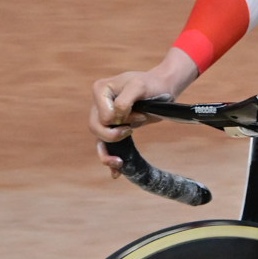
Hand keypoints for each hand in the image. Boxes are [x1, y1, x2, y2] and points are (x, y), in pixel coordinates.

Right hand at [91, 49, 197, 175]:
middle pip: (95, 128)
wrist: (161, 89)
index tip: (138, 113)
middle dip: (113, 135)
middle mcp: (98, 105)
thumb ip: (125, 100)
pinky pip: (106, 146)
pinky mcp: (113, 129)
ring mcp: (104, 118)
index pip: (103, 115)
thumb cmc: (150, 84)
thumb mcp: (139, 86)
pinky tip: (116, 173)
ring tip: (119, 163)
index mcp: (101, 91)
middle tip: (130, 131)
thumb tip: (116, 118)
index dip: (120, 119)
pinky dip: (110, 159)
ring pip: (98, 140)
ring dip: (106, 154)